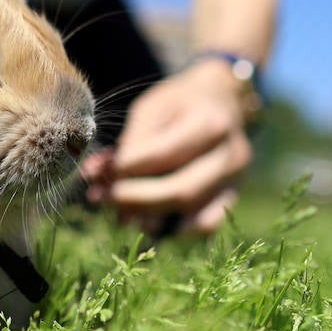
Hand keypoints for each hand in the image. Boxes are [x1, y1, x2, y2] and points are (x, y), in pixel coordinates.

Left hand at [81, 60, 252, 235]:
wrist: (222, 99)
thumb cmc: (180, 102)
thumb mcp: (152, 107)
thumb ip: (130, 142)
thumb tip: (98, 175)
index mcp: (209, 122)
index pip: (163, 155)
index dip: (126, 169)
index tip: (95, 174)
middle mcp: (230, 153)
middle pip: (180, 189)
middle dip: (133, 198)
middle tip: (99, 198)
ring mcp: (236, 178)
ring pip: (193, 212)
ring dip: (149, 218)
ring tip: (117, 213)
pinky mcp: (232, 195)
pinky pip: (208, 224)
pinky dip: (177, 232)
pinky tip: (148, 225)